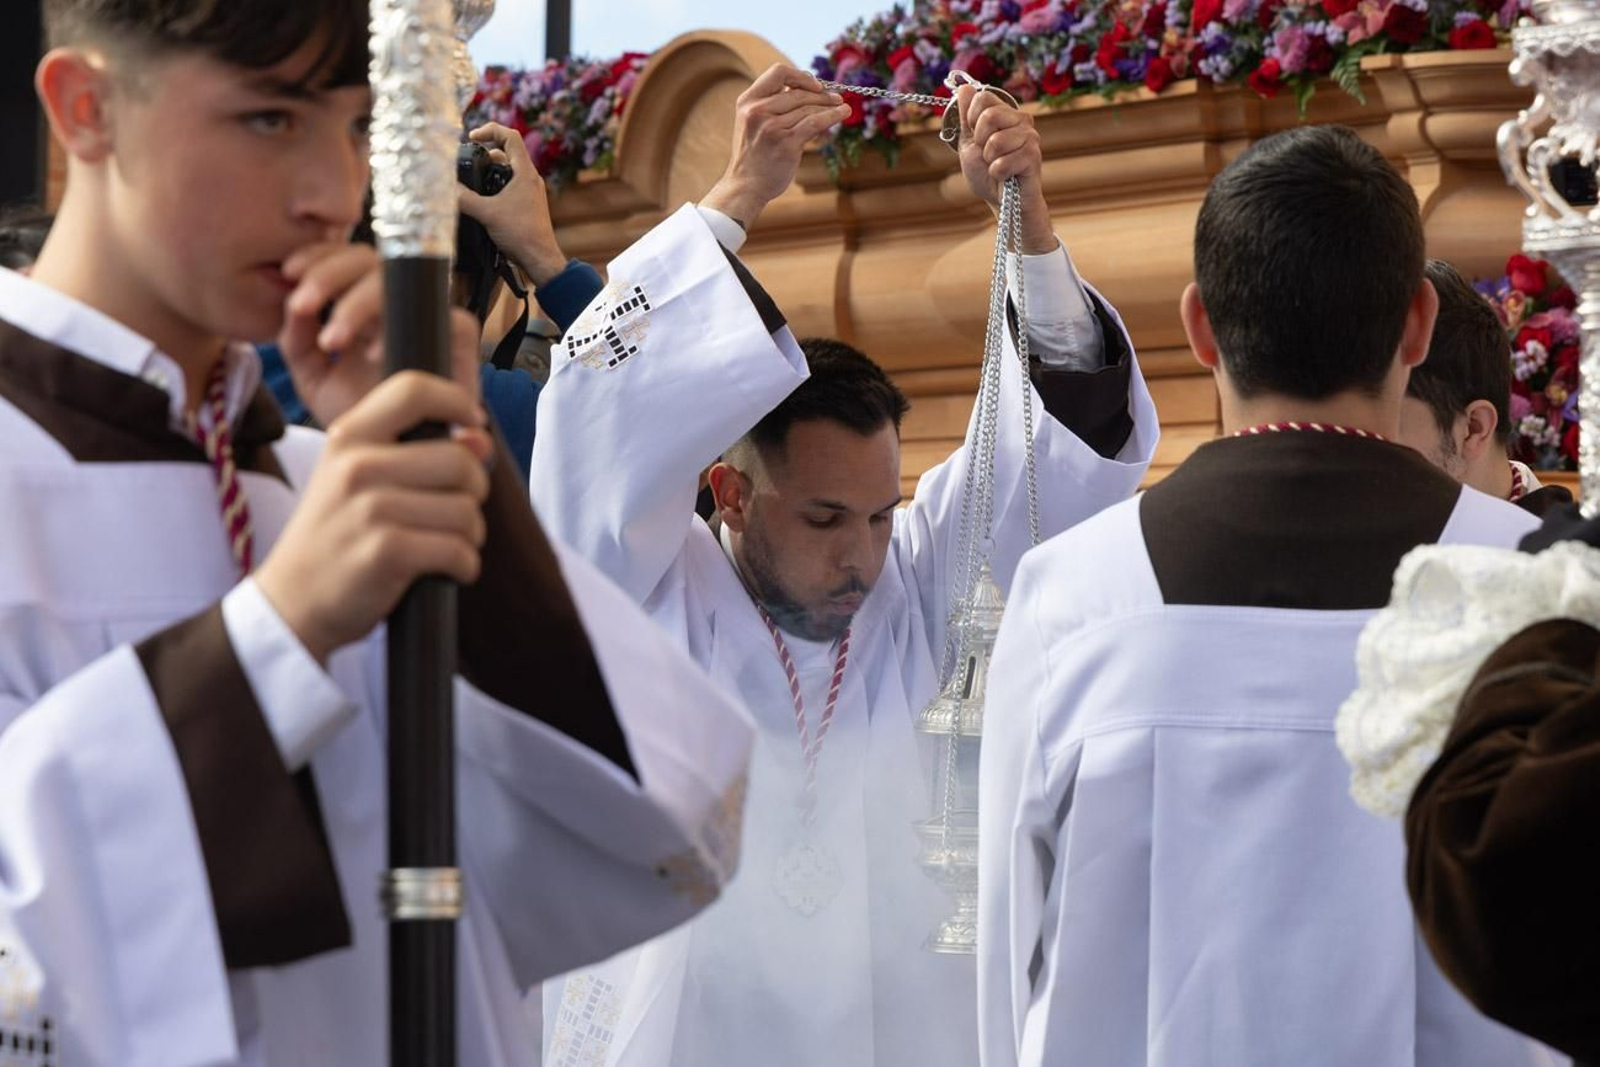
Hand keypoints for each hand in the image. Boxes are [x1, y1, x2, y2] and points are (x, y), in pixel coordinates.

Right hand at [254, 371, 494, 663]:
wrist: (291, 603)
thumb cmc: (336, 537)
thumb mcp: (357, 479)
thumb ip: (416, 452)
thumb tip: (481, 439)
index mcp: (347, 437)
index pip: (414, 389)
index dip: (457, 401)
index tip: (473, 428)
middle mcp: (356, 466)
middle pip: (461, 460)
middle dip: (474, 492)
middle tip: (454, 513)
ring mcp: (369, 509)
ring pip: (467, 511)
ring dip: (470, 535)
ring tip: (443, 545)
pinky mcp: (385, 552)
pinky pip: (459, 551)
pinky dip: (464, 567)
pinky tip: (444, 571)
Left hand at [278, 242, 482, 425]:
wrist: (397, 455)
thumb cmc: (363, 415)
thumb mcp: (315, 379)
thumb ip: (296, 343)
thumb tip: (293, 306)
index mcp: (362, 305)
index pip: (343, 259)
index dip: (317, 256)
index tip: (288, 275)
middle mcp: (398, 302)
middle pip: (368, 258)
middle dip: (330, 274)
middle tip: (303, 305)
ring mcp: (429, 315)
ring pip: (401, 276)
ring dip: (359, 300)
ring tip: (333, 340)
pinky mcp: (458, 336)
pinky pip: (433, 310)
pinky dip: (407, 327)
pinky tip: (376, 353)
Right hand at [460, 123, 568, 286]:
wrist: (539, 259)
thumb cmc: (521, 234)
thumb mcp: (487, 213)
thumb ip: (465, 198)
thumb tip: (445, 188)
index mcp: (525, 172)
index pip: (511, 136)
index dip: (490, 130)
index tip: (472, 137)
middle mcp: (529, 178)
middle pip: (506, 152)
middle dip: (485, 153)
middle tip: (468, 161)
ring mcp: (529, 191)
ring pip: (507, 171)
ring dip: (489, 170)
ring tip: (472, 180)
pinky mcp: (526, 204)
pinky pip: (509, 186)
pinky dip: (494, 186)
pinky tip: (481, 198)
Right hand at [700, 63, 850, 229]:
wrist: (746, 186)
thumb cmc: (754, 156)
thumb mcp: (755, 123)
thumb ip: (774, 106)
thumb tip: (811, 91)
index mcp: (748, 101)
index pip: (778, 73)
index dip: (800, 76)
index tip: (815, 85)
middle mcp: (757, 111)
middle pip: (798, 92)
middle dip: (821, 94)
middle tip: (837, 98)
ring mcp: (772, 127)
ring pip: (809, 107)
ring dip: (830, 105)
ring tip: (843, 106)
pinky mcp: (787, 142)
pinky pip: (815, 122)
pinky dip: (832, 116)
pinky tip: (843, 113)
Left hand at [955, 85, 1056, 254]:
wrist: (1000, 199)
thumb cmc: (986, 172)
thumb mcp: (969, 143)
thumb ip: (967, 117)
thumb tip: (964, 87)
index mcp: (1005, 113)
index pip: (982, 97)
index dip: (972, 119)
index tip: (976, 137)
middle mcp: (1021, 120)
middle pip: (989, 116)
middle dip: (980, 141)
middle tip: (988, 154)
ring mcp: (1030, 136)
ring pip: (996, 140)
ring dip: (989, 160)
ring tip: (998, 166)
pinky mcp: (1033, 156)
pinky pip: (1004, 161)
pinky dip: (998, 173)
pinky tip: (1006, 176)